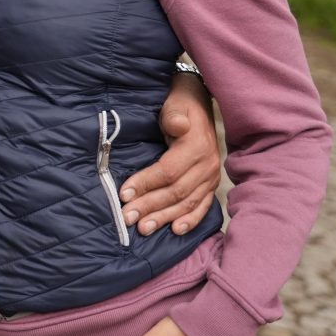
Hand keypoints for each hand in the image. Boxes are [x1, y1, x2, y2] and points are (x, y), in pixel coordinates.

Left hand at [119, 72, 220, 234]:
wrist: (199, 105)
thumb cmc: (181, 107)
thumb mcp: (175, 106)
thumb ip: (174, 117)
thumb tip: (176, 126)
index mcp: (197, 146)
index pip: (168, 171)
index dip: (146, 183)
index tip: (124, 194)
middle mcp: (207, 165)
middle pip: (175, 191)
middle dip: (150, 206)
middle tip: (127, 217)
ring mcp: (211, 177)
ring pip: (186, 203)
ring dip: (164, 217)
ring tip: (143, 228)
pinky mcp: (211, 185)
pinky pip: (202, 206)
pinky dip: (190, 220)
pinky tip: (176, 230)